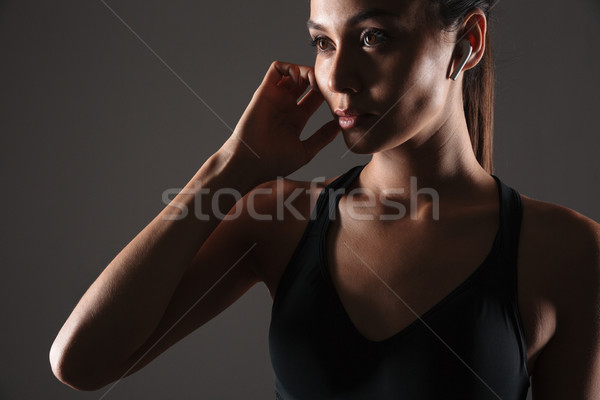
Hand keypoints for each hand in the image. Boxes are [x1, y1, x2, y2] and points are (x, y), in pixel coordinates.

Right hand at [218, 61, 339, 183]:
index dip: (327, 93)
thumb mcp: (306, 151)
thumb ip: (323, 137)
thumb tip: (340, 126)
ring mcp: (276, 98)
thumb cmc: (274, 162)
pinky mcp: (265, 91)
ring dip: (306, 71)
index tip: (338, 98)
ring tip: (316, 81)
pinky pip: (276, 69)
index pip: (315, 98)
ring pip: (293, 73)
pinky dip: (290, 68)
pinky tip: (301, 80)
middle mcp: (286, 106)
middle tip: (329, 86)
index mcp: (296, 119)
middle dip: (319, 80)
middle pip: (306, 83)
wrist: (252, 162)